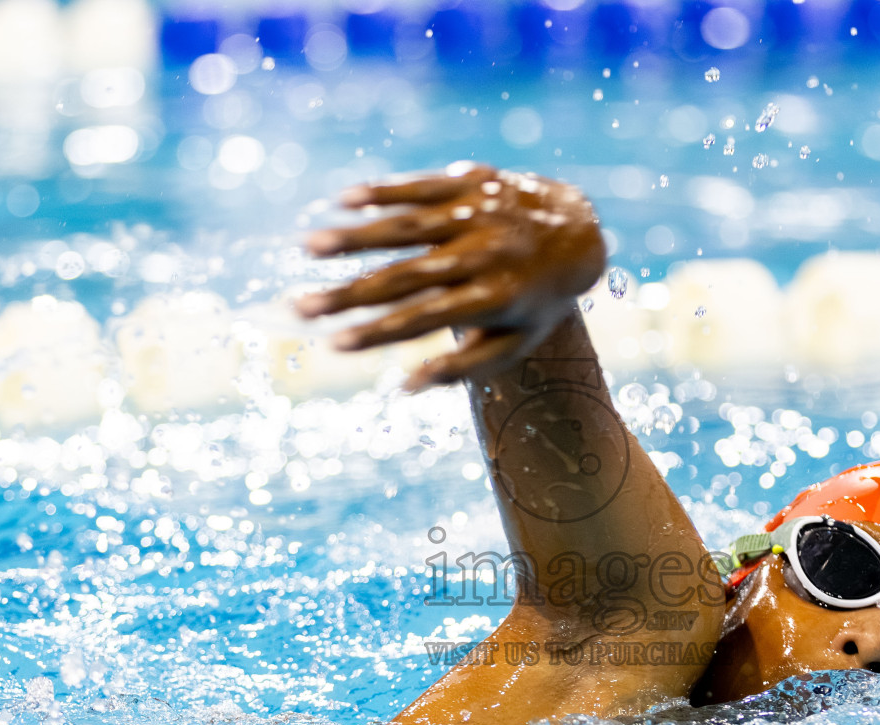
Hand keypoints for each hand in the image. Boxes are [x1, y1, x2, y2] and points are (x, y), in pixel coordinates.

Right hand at [295, 162, 606, 389]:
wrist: (579, 233)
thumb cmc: (536, 301)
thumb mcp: (514, 343)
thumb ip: (461, 367)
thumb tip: (403, 389)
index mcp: (495, 298)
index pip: (425, 320)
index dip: (377, 334)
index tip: (332, 347)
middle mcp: (486, 254)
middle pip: (406, 277)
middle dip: (349, 294)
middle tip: (299, 308)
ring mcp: (478, 213)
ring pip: (408, 226)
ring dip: (356, 235)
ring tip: (307, 246)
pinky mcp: (471, 181)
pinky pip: (420, 186)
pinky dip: (382, 192)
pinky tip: (339, 200)